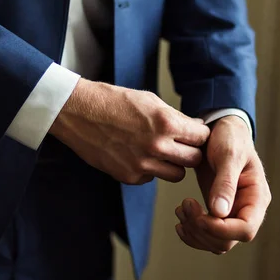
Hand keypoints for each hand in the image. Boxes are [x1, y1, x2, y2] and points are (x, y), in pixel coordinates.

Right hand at [50, 78, 209, 183]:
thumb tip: (197, 128)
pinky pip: (152, 178)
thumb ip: (176, 117)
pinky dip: (151, 170)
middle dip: (191, 151)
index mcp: (166, 123)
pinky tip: (140, 155)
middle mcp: (157, 146)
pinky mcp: (129, 176)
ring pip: (177, 174)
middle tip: (183, 145)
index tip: (195, 134)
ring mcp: (143, 164)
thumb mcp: (150, 101)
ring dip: (174, 164)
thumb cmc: (114, 102)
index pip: (201, 137)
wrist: (78, 112)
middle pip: (194, 160)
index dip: (200, 135)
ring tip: (163, 152)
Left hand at [174, 116, 270, 253]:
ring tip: (180, 210)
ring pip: (216, 243)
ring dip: (194, 232)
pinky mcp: (218, 213)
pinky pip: (207, 236)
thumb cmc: (230, 138)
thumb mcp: (229, 155)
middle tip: (183, 206)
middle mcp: (248, 210)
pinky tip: (180, 218)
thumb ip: (225, 182)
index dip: (220, 229)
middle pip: (228, 241)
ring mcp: (233, 213)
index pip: (246, 229)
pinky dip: (192, 233)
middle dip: (202, 230)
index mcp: (257, 197)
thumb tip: (219, 212)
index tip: (198, 214)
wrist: (220, 130)